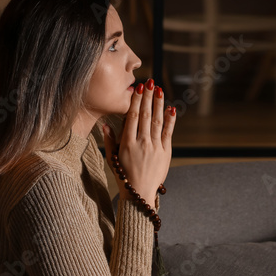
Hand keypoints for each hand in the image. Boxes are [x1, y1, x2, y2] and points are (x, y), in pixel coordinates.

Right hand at [100, 78, 174, 205]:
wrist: (140, 193)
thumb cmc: (124, 175)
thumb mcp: (112, 158)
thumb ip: (110, 140)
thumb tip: (104, 125)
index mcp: (127, 143)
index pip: (132, 117)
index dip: (136, 101)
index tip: (139, 89)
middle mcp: (142, 143)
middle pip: (145, 115)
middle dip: (148, 97)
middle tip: (150, 82)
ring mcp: (155, 147)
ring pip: (157, 121)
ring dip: (159, 104)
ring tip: (159, 90)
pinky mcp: (166, 152)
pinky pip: (168, 133)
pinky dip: (170, 120)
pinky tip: (171, 108)